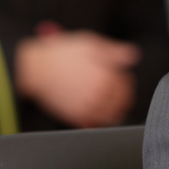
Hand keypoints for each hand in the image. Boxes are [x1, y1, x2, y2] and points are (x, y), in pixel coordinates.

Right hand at [15, 26, 139, 127]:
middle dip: (124, 96)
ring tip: (114, 106)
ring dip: (116, 111)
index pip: (126, 84)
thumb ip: (114, 51)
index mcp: (106, 74)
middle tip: (121, 94)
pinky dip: (101, 121)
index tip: (123, 80)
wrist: (34, 68)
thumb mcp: (90, 43)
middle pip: (122, 101)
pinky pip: (95, 124)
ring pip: (112, 115)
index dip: (126, 81)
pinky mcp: (75, 116)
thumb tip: (133, 55)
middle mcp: (99, 92)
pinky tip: (100, 115)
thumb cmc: (60, 53)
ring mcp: (87, 106)